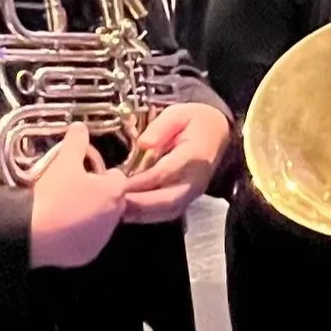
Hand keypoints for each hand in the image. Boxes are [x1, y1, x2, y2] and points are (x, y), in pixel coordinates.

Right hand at [27, 125, 127, 268]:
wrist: (33, 234)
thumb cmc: (53, 194)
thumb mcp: (64, 161)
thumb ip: (76, 142)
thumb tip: (80, 126)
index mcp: (113, 192)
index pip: (118, 177)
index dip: (102, 173)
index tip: (85, 172)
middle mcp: (114, 217)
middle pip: (113, 200)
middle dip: (99, 194)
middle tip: (75, 189)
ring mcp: (102, 239)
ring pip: (102, 222)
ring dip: (90, 215)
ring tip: (65, 208)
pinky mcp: (87, 255)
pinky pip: (88, 241)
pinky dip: (79, 235)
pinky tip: (61, 228)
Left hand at [122, 102, 231, 223]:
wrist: (217, 132)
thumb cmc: (194, 121)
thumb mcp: (178, 113)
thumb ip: (161, 127)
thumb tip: (143, 144)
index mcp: (194, 156)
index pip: (165, 173)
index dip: (141, 181)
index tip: (118, 183)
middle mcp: (195, 180)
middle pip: (167, 199)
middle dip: (138, 204)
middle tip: (112, 202)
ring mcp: (193, 193)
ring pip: (167, 211)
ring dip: (140, 214)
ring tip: (115, 210)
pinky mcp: (187, 200)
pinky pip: (167, 213)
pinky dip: (147, 216)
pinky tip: (128, 213)